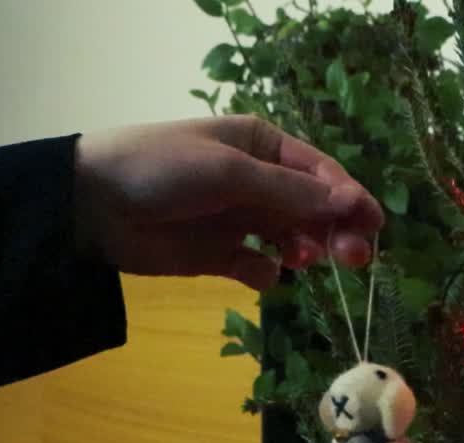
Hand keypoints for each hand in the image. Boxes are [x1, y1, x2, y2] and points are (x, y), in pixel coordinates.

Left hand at [73, 115, 383, 290]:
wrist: (90, 205)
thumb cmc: (160, 169)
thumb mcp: (229, 172)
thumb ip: (289, 192)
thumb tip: (350, 203)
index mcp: (263, 146)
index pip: (321, 174)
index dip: (350, 198)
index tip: (373, 226)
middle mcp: (258, 181)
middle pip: (315, 209)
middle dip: (338, 230)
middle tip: (353, 257)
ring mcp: (240, 220)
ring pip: (294, 239)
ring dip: (308, 250)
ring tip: (304, 260)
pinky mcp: (221, 256)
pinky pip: (261, 269)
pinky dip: (267, 274)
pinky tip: (258, 273)